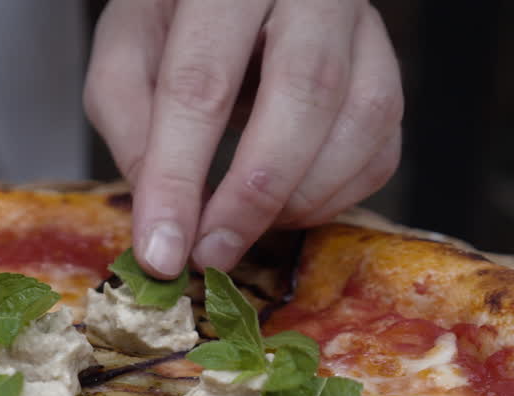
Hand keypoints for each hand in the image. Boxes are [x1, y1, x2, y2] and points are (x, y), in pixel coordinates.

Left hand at [85, 0, 402, 276]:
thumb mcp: (125, 52)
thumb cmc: (173, 14)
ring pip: (361, 120)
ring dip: (300, 198)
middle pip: (304, 93)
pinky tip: (285, 207)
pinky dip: (335, 196)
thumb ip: (130, 124)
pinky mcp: (388, 68)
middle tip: (211, 253)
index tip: (162, 252)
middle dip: (253, 194)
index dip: (179, 178)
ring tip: (242, 228)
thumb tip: (165, 220)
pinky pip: (383, 146)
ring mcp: (363, 25)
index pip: (202, 82)